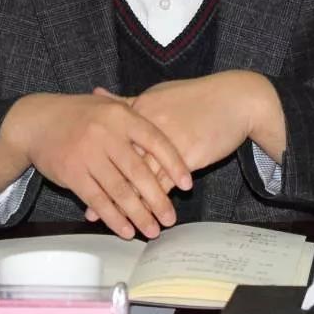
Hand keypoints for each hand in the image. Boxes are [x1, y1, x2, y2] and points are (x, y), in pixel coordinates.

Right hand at [0, 90, 191, 239]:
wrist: (38, 122)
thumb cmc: (79, 114)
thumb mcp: (108, 107)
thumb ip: (136, 121)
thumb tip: (171, 136)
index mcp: (120, 115)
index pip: (155, 140)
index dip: (173, 163)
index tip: (187, 184)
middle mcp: (106, 134)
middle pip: (139, 172)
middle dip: (158, 199)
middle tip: (170, 218)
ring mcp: (88, 154)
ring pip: (120, 190)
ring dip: (138, 214)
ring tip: (152, 229)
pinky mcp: (73, 173)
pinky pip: (98, 200)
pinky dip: (113, 218)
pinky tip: (125, 229)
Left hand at [85, 71, 283, 221]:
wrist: (236, 100)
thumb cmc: (198, 97)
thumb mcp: (160, 93)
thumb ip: (127, 100)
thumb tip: (99, 93)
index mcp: (142, 108)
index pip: (111, 139)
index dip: (95, 159)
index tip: (77, 173)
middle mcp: (151, 125)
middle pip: (122, 161)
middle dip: (106, 186)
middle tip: (89, 208)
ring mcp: (169, 142)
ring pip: (143, 177)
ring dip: (128, 201)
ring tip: (113, 221)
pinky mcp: (188, 156)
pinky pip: (167, 183)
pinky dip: (155, 202)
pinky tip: (148, 216)